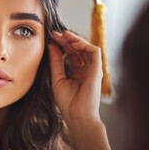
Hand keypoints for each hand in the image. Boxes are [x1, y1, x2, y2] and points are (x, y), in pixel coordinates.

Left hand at [48, 30, 111, 149]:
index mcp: (77, 72)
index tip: (51, 37)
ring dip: (75, 39)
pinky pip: (94, 51)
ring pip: (86, 47)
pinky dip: (84, 44)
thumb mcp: (57, 78)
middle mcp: (86, 69)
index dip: (62, 44)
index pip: (71, 53)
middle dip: (67, 39)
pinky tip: (72, 42)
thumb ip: (55, 62)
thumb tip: (51, 45)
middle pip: (78, 49)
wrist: (77, 116)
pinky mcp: (98, 69)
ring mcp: (92, 69)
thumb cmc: (67, 102)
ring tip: (63, 35)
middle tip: (55, 33)